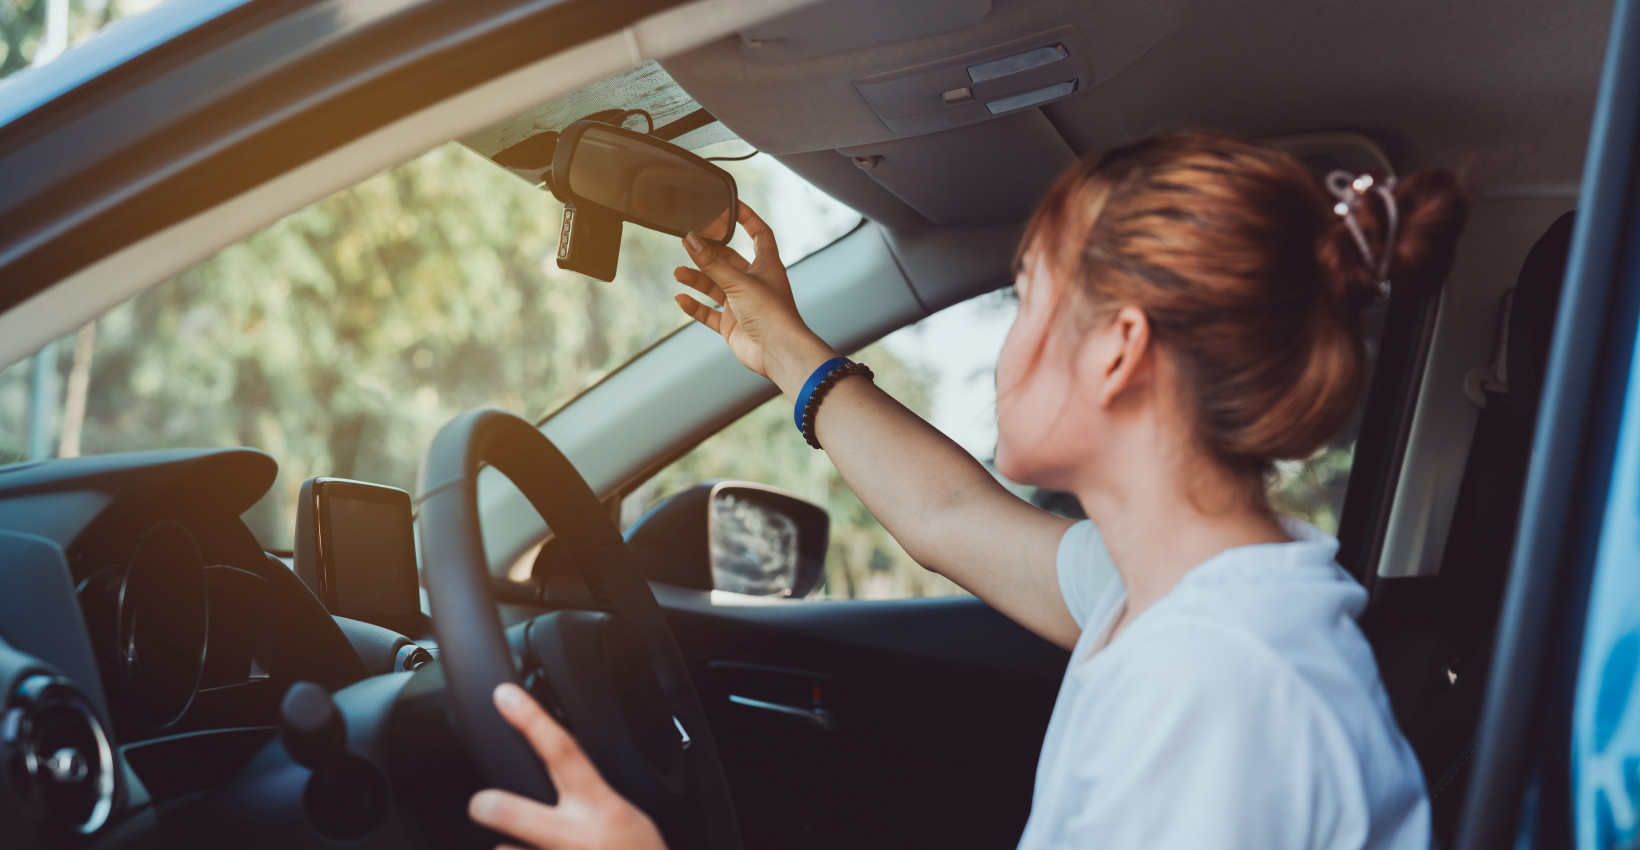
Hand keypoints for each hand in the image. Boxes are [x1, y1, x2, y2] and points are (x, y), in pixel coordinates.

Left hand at [468, 684, 666, 849]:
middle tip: (481, 803)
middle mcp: (576, 838)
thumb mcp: (628, 820)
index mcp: (602, 809)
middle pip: (514, 811)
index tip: (504, 696)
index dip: (531, 720)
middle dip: (490, 806)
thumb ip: (592, 801)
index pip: (562, 752)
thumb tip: (561, 780)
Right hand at [673, 203, 836, 397]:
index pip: (759, 233)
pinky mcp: (732, 325)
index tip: (729, 205)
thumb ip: (712, 263)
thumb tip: (691, 239)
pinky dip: (695, 306)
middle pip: (728, 260)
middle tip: (686, 242)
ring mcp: (742, 304)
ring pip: (715, 286)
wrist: (778, 352)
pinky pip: (709, 313)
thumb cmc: (772, 314)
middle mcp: (755, 283)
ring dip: (697, 279)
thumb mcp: (738, 282)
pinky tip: (680, 299)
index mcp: (767, 266)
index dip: (747, 218)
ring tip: (678, 272)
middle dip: (707, 252)